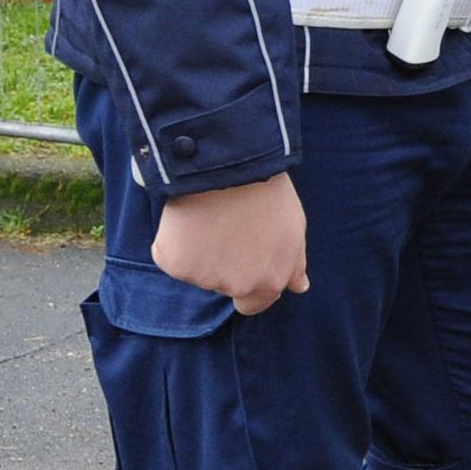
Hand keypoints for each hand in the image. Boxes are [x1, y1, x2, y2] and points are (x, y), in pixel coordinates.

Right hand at [153, 174, 308, 316]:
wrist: (228, 165)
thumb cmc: (265, 193)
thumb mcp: (293, 228)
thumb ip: (294, 264)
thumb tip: (300, 287)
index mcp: (267, 283)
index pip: (253, 304)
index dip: (248, 282)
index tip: (242, 258)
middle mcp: (235, 286)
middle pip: (224, 284)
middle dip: (224, 262)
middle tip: (228, 226)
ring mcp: (202, 276)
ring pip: (197, 269)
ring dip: (200, 250)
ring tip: (211, 216)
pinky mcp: (173, 262)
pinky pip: (170, 256)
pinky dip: (175, 241)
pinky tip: (188, 218)